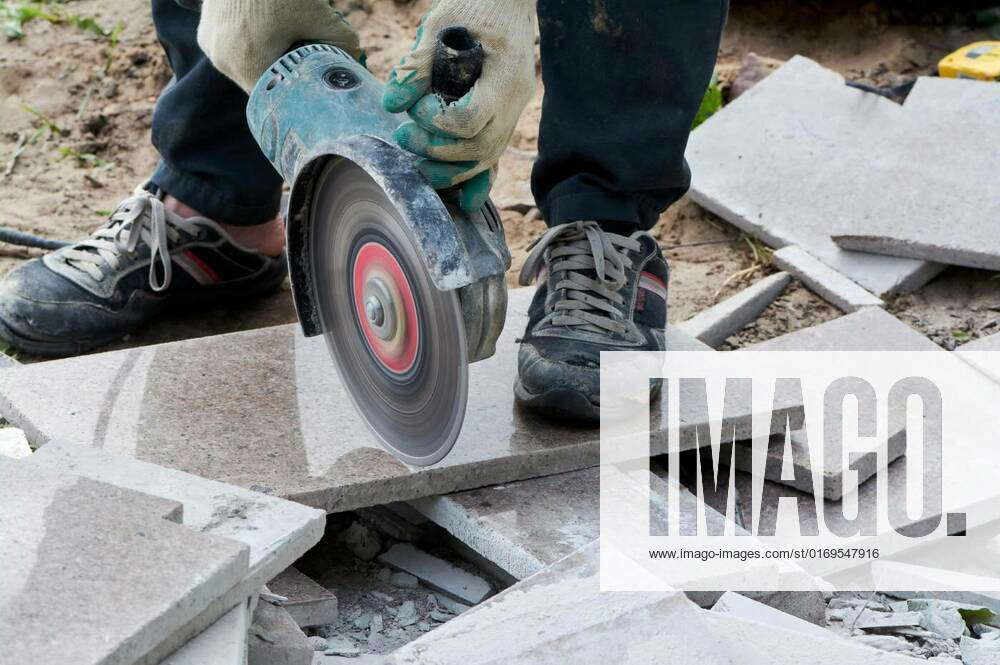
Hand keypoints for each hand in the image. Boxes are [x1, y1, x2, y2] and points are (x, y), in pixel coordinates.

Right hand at [198, 0, 360, 91]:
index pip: (278, 101)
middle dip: (285, 78)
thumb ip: (342, 42)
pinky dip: (251, 48)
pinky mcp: (206, 33)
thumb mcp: (319, 14)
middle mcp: (224, 62)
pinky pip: (233, 53)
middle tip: (305, 65)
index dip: (298, 96)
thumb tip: (355, 61)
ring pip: (247, 69)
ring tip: (286, 46)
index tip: (313, 88)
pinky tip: (267, 34)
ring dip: (267, 63)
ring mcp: (211, 47)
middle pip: (262, 86)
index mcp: (248, 65)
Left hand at [383, 0, 535, 212]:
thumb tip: (392, 105)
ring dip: (451, 170)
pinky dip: (475, 177)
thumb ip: (417, 66)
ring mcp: (514, 112)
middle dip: (439, 152)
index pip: (473, 119)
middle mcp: (516, 99)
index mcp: (505, 74)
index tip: (417, 110)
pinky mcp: (505, 118)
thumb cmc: (474, 6)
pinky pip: (493, 155)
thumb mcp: (441, 26)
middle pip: (482, 148)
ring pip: (488, 158)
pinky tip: (461, 198)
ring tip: (417, 164)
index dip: (439, 124)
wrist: (507, 3)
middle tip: (404, 137)